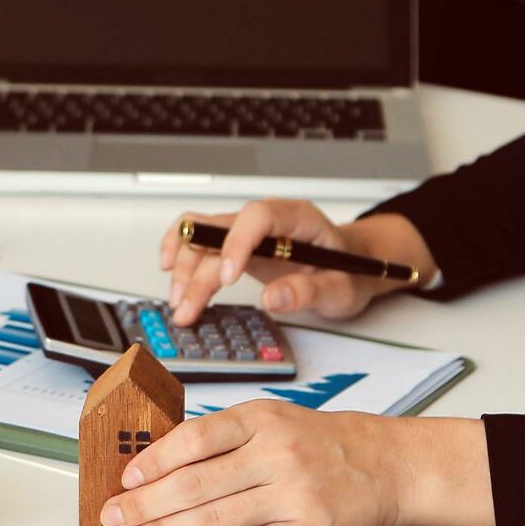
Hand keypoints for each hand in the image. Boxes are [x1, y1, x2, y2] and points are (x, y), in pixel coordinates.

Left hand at [96, 401, 495, 525]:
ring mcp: (295, 495)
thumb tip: (156, 464)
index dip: (152, 460)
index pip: (194, 439)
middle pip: (195, 484)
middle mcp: (277, 454)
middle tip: (115, 516)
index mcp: (261, 419)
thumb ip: (221, 437)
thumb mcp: (270, 419)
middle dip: (145, 503)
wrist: (384, 464)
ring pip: (217, 519)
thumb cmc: (317, 443)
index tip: (124, 477)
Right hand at [159, 200, 438, 326]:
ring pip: (202, 234)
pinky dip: (182, 254)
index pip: (259, 217)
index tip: (227, 278)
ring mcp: (248, 230)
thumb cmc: (350, 272)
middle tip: (189, 308)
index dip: (237, 243)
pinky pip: (200, 239)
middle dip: (199, 271)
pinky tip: (172, 274)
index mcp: (298, 218)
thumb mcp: (342, 288)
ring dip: (184, 267)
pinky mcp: (236, 245)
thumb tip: (274, 298)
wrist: (351, 267)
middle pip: (221, 230)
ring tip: (180, 304)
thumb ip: (310, 291)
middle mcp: (267, 218)